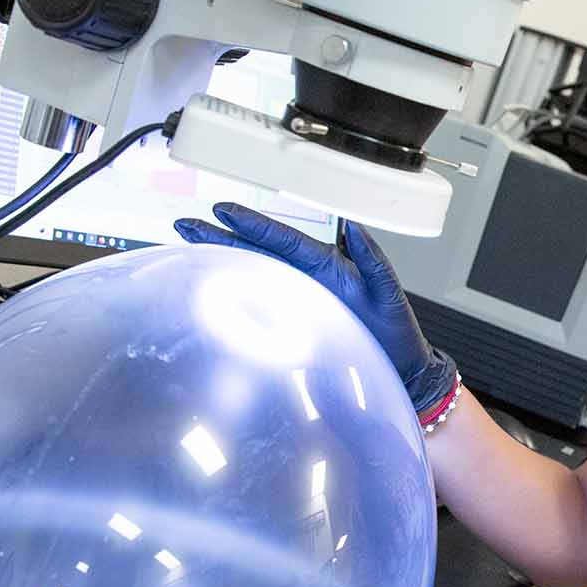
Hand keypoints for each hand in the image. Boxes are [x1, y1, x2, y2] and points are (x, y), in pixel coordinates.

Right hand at [174, 204, 455, 413]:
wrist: (400, 374)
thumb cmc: (397, 336)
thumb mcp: (388, 295)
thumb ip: (373, 260)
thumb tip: (354, 228)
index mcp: (329, 268)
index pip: (284, 241)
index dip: (253, 225)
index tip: (223, 211)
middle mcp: (308, 280)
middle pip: (258, 252)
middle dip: (222, 236)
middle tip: (186, 224)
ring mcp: (298, 302)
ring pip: (252, 273)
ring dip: (221, 258)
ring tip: (188, 244)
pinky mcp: (292, 328)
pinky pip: (257, 306)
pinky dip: (232, 293)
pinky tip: (209, 285)